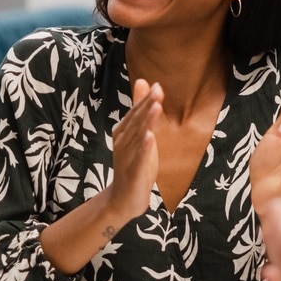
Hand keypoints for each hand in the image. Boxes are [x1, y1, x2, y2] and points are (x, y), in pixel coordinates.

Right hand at [104, 79, 160, 223]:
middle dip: (147, 106)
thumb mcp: (139, 135)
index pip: (135, 113)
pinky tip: (150, 136)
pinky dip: (144, 147)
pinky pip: (138, 158)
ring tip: (157, 106)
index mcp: (122, 132)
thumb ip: (140, 109)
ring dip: (147, 122)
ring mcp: (126, 157)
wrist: (123, 199)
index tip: (158, 86)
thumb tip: (143, 81)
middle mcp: (122, 142)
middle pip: (136, 121)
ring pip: (138, 137)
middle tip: (158, 90)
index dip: (146, 100)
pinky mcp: (132, 172)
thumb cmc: (133, 164)